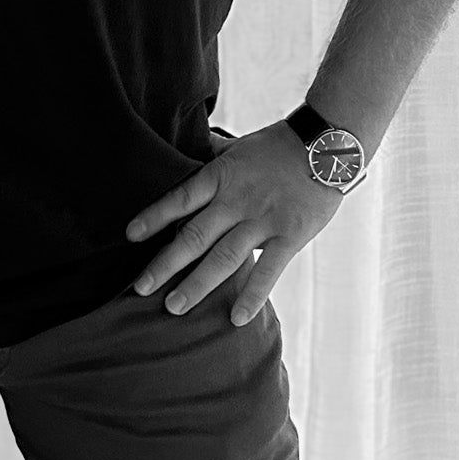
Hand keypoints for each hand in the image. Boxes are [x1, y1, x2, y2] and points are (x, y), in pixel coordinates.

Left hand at [125, 120, 345, 323]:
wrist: (328, 146)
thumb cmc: (280, 145)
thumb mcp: (239, 144)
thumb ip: (212, 150)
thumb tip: (186, 141)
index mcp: (220, 176)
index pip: (179, 198)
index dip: (154, 217)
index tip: (130, 236)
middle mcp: (236, 201)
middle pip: (194, 236)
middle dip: (165, 264)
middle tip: (140, 288)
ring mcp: (262, 221)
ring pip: (224, 258)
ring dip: (197, 285)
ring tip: (174, 307)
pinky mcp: (289, 236)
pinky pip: (268, 271)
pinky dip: (252, 296)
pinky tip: (235, 319)